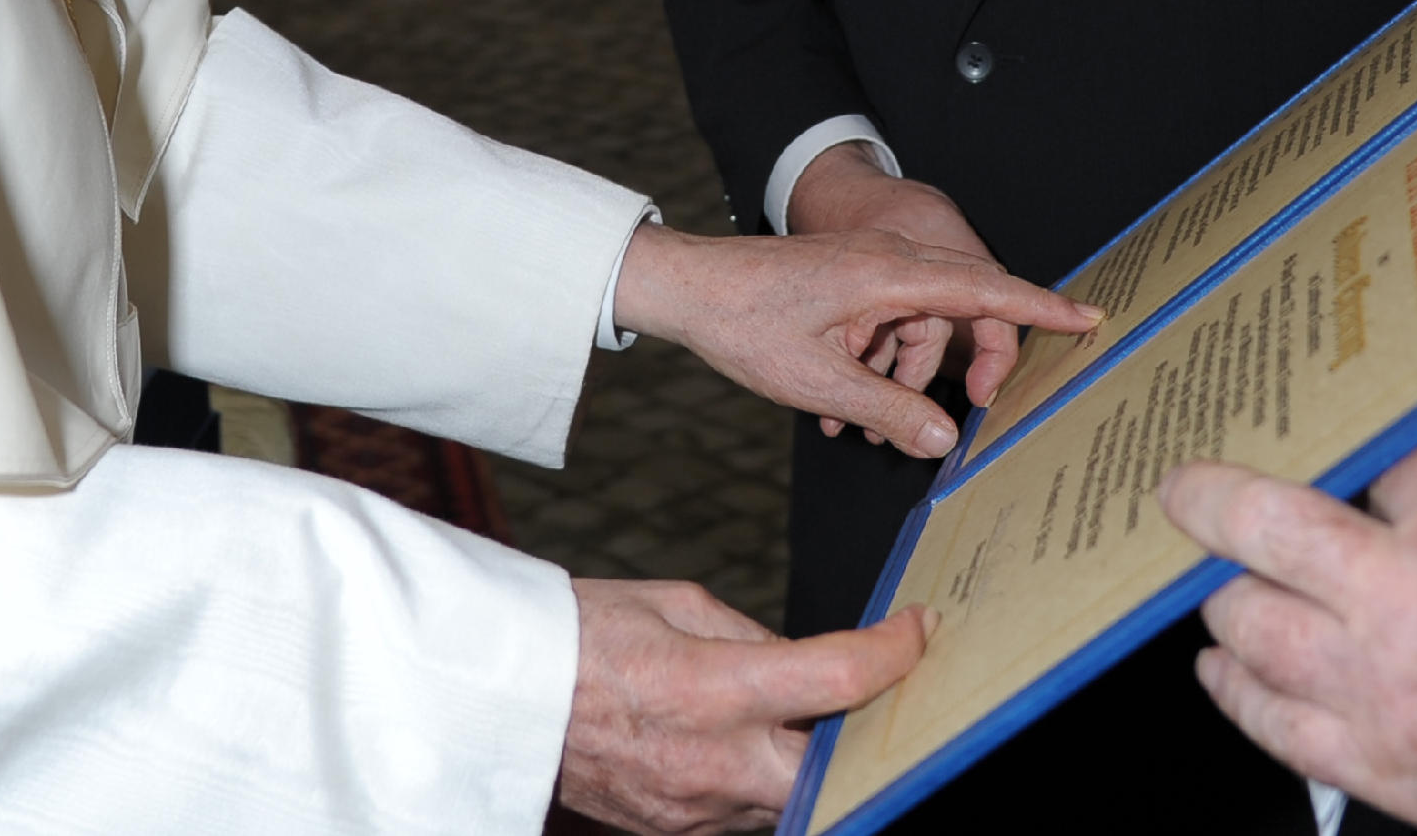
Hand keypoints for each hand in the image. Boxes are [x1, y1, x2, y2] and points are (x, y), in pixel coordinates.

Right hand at [559, 578, 927, 834]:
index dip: (895, 650)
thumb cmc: (580, 634)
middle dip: (875, 736)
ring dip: (817, 761)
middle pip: (837, 770)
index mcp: (709, 687)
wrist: (500, 696)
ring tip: (818, 717)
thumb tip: (808, 662)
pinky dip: (767, 782)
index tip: (916, 629)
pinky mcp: (676, 831)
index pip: (839, 677)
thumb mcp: (676, 603)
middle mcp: (710, 761)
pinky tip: (758, 747)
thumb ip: (756, 636)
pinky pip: (747, 816)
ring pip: (795, 801)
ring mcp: (693, 809)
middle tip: (887, 696)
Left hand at [614, 221, 1096, 458]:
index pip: (985, 288)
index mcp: (889, 273)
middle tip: (983, 400)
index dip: (1041, 307)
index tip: (1089, 317)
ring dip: (910, 372)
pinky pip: (893, 320)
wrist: (688, 288)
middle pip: (964, 301)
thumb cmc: (743, 324)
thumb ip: (889, 409)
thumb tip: (947, 439)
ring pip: (924, 320)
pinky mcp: (851, 280)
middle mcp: (888, 259)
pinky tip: (850, 403)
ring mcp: (869, 266)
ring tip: (867, 423)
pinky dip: (885, 361)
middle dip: (975, 356)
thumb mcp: (818, 382)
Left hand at [1160, 439, 1416, 835]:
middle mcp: (1411, 605)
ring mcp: (1385, 692)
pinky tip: (1230, 672)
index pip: (1382, 460)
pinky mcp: (1385, 768)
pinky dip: (1242, 692)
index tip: (1353, 456)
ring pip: (1252, 627)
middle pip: (1267, 526)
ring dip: (1228, 600)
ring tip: (1220, 586)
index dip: (1369, 455)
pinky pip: (1278, 726)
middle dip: (1215, 502)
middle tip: (1189, 493)